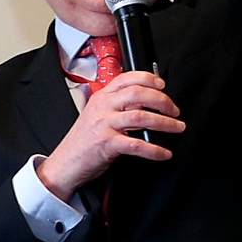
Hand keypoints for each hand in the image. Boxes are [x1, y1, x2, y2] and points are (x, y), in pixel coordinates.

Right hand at [37, 71, 182, 198]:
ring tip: (176, 127)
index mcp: (101, 97)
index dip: (149, 79)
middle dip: (163, 101)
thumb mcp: (96, 116)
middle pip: (138, 94)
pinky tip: (163, 153)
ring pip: (141, 116)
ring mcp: (104, 124)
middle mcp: (103, 107)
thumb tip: (145, 103)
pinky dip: (154, 150)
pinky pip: (137, 145)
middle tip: (174, 110)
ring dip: (165, 123)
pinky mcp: (106, 143)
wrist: (65, 163)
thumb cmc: (83, 142)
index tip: (162, 85)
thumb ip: (116, 106)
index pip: (127, 78)